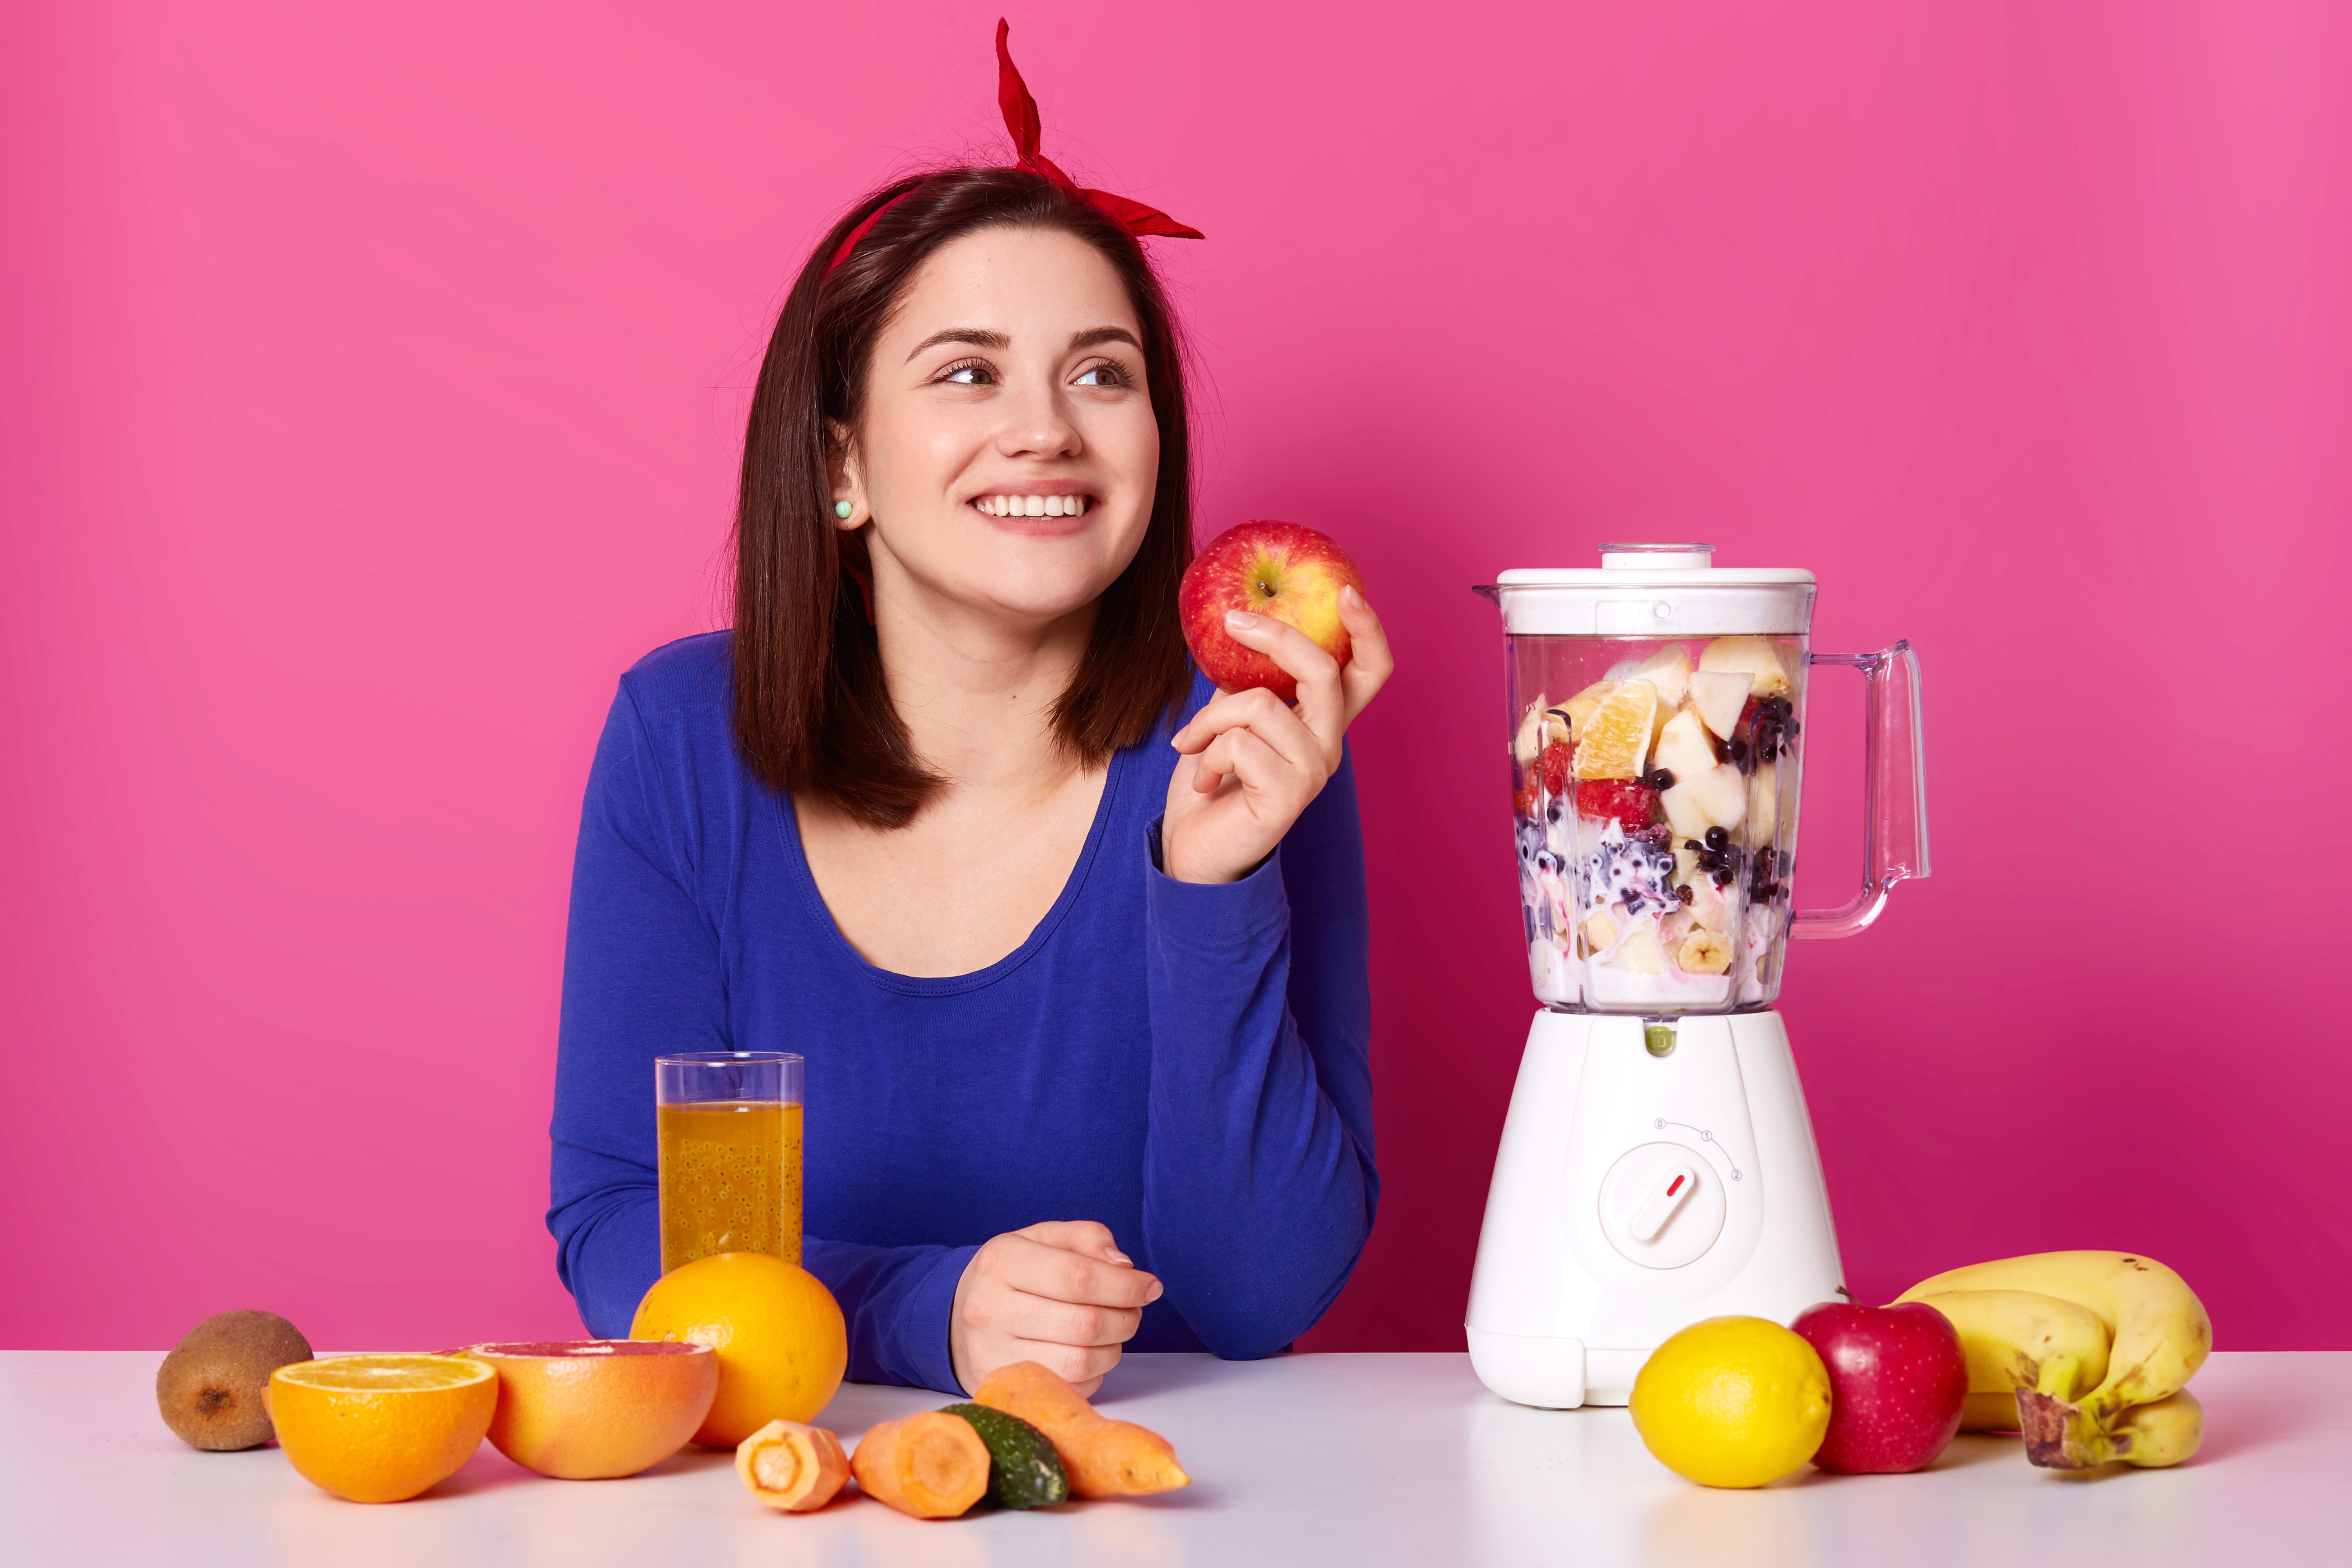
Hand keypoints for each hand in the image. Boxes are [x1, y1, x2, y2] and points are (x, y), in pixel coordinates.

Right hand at [949, 1220, 1162, 1396]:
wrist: (954, 1316)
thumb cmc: (1012, 1273)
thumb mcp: (1042, 1239)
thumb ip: (1085, 1238)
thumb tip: (1123, 1267)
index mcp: (1001, 1260)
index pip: (1079, 1277)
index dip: (1126, 1286)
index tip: (1150, 1287)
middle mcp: (989, 1308)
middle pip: (1085, 1323)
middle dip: (1126, 1317)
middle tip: (1133, 1309)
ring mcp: (991, 1354)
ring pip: (1081, 1361)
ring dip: (1114, 1347)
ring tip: (1112, 1329)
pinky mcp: (999, 1387)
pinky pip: (1071, 1387)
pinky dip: (1094, 1372)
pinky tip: (1086, 1352)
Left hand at [1162, 586, 1392, 883]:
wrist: (1194, 851)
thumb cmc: (1212, 783)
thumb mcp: (1227, 719)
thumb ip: (1244, 680)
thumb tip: (1237, 629)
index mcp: (1321, 721)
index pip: (1368, 670)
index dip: (1367, 629)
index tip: (1344, 590)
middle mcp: (1328, 744)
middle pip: (1322, 671)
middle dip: (1275, 637)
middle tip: (1232, 622)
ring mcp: (1314, 771)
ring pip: (1260, 705)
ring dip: (1210, 718)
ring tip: (1192, 743)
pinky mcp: (1290, 796)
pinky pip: (1240, 744)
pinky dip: (1208, 754)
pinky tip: (1204, 781)